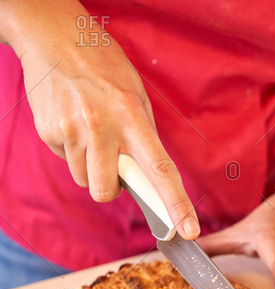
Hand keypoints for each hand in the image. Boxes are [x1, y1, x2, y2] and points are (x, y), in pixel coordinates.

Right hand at [6, 0, 198, 238]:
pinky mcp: (48, 132)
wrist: (53, 35)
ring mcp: (71, 131)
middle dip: (110, 188)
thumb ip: (143, 138)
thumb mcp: (135, 95)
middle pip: (106, 192)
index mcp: (132, 117)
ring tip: (89, 129)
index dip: (176, 205)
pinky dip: (72, 150)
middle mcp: (101, 127)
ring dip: (90, 166)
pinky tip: (72, 122)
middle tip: (111, 161)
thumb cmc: (102, 67)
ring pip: (85, 180)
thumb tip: (148, 179)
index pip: (160, 170)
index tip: (188, 230)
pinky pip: (66, 161)